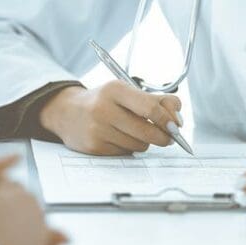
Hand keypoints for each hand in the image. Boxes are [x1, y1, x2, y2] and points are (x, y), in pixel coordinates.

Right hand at [39, 81, 183, 154]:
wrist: (68, 112)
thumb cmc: (106, 101)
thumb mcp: (128, 92)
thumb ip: (158, 101)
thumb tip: (178, 119)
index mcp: (115, 89)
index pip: (151, 108)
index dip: (168, 120)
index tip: (176, 126)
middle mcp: (104, 109)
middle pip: (148, 132)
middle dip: (164, 137)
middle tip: (168, 137)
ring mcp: (97, 129)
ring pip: (139, 145)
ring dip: (144, 142)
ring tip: (134, 132)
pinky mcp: (94, 147)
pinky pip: (126, 153)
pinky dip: (129, 148)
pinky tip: (118, 138)